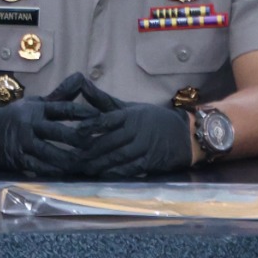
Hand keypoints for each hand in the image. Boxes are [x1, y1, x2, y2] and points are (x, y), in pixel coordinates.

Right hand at [0, 94, 100, 174]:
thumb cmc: (13, 117)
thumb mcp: (34, 103)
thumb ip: (59, 96)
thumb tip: (81, 79)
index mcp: (36, 108)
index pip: (64, 109)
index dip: (84, 114)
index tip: (103, 119)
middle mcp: (30, 123)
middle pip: (60, 132)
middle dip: (81, 140)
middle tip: (100, 146)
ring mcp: (23, 142)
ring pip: (52, 152)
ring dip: (71, 159)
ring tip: (88, 164)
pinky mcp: (17, 158)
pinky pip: (39, 166)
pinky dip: (54, 170)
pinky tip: (67, 173)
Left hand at [55, 75, 191, 177]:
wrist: (184, 134)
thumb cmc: (149, 119)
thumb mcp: (127, 108)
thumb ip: (102, 100)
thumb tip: (80, 81)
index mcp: (129, 115)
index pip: (109, 119)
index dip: (93, 125)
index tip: (77, 131)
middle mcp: (137, 130)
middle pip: (111, 141)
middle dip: (91, 150)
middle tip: (73, 157)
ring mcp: (145, 146)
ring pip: (120, 156)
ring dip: (101, 163)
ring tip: (84, 168)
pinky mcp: (151, 161)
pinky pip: (133, 168)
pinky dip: (118, 172)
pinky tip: (104, 175)